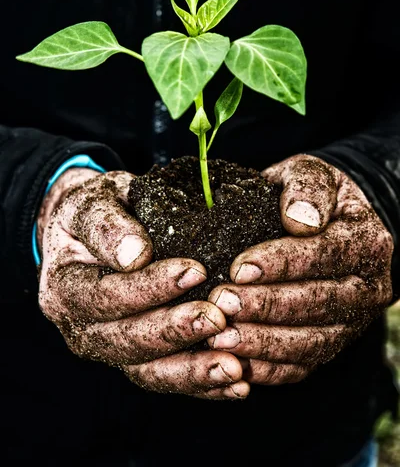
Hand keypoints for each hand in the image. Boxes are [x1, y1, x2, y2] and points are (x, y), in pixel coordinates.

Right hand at [38, 168, 248, 399]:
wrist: (95, 231)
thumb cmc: (99, 211)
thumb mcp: (92, 203)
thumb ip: (106, 225)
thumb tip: (135, 255)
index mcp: (64, 288)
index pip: (105, 296)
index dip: (149, 288)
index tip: (194, 270)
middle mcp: (80, 328)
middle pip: (125, 342)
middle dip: (174, 332)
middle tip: (218, 317)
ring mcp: (108, 348)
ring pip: (146, 372)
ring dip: (191, 372)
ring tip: (234, 367)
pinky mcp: (135, 358)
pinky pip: (165, 378)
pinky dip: (200, 385)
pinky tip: (235, 385)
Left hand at [207, 154, 392, 384]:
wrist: (327, 222)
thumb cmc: (309, 195)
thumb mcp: (311, 173)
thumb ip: (307, 187)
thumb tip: (298, 220)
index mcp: (366, 241)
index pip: (326, 255)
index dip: (283, 263)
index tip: (240, 266)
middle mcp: (368, 287)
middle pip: (318, 303)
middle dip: (266, 305)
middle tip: (220, 302)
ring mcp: (352, 321)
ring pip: (312, 341)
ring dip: (264, 342)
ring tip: (220, 336)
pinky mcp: (332, 342)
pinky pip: (305, 364)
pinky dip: (270, 368)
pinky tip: (235, 362)